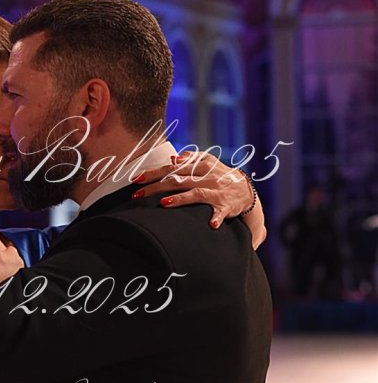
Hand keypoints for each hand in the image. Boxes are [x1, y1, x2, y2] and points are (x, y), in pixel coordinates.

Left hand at [130, 151, 252, 228]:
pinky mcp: (226, 206)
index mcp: (199, 167)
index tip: (136, 179)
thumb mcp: (208, 163)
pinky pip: (221, 212)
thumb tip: (174, 157)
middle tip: (137, 195)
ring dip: (181, 199)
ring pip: (196, 194)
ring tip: (164, 203)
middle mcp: (206, 178)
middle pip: (177, 181)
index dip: (154, 173)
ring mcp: (216, 192)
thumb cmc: (220, 176)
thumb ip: (190, 159)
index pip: (172, 168)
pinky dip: (216, 218)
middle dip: (156, 187)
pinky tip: (211, 225)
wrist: (245, 190)